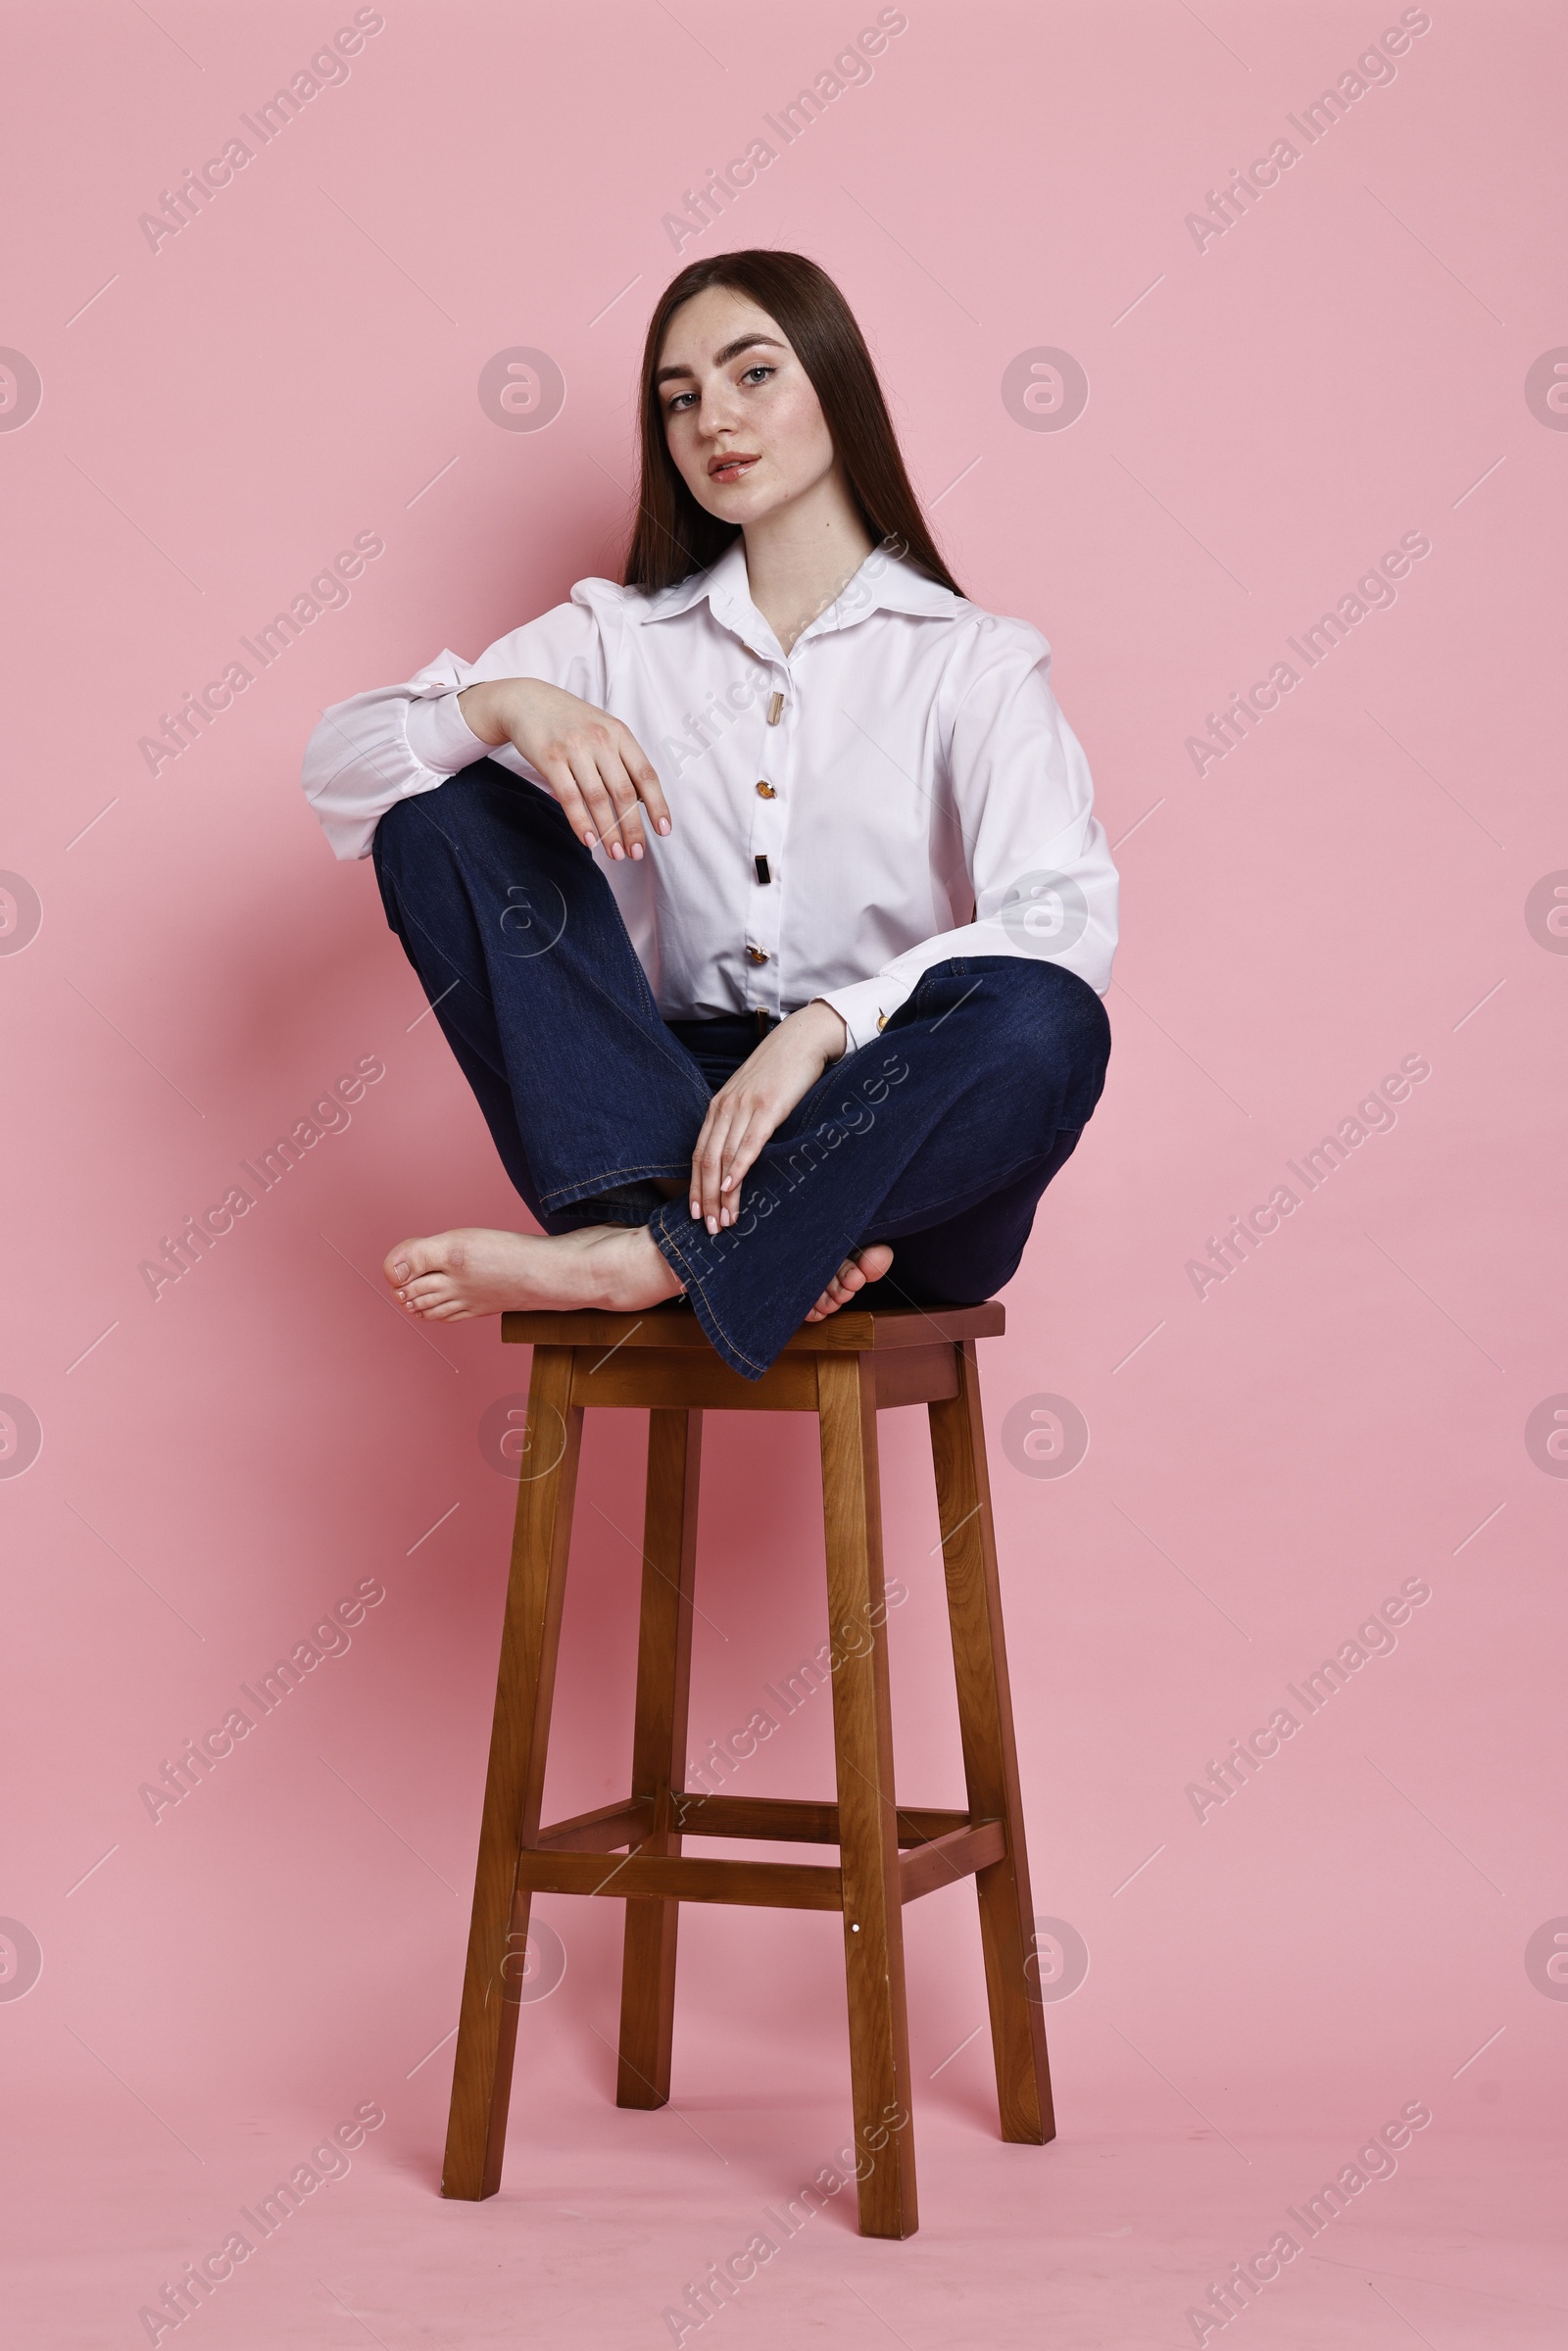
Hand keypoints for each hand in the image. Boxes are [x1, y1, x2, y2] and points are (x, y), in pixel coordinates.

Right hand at [457, 677, 669, 860]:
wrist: (526, 701)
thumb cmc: (570, 721)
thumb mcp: (603, 729)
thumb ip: (622, 759)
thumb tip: (643, 801)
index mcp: (620, 734)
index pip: (646, 775)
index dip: (658, 805)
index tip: (663, 830)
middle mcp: (600, 740)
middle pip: (624, 793)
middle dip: (633, 828)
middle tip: (636, 853)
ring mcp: (574, 749)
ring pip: (598, 799)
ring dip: (609, 831)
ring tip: (616, 854)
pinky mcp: (550, 758)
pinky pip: (570, 797)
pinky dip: (581, 822)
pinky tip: (589, 841)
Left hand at [689, 1001, 848, 1231]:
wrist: (803, 1039)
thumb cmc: (781, 1071)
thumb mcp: (753, 1097)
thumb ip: (741, 1122)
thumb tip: (739, 1155)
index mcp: (718, 1107)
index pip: (699, 1154)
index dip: (696, 1187)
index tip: (696, 1214)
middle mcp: (724, 1108)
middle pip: (706, 1161)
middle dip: (706, 1199)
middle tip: (708, 1228)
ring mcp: (744, 1107)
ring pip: (723, 1158)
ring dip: (722, 1194)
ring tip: (724, 1220)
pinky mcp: (766, 1108)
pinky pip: (748, 1143)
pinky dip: (737, 1168)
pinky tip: (732, 1187)